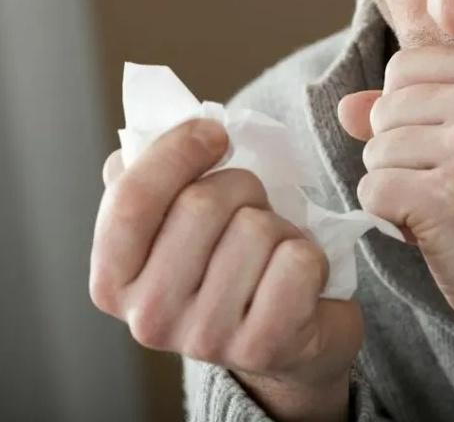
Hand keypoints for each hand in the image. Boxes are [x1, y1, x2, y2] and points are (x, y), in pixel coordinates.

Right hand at [90, 119, 358, 420]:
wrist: (289, 336)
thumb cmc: (231, 264)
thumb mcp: (180, 224)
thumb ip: (152, 182)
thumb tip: (144, 134)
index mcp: (114, 280)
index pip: (132, 199)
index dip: (176, 151)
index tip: (215, 133)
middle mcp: (149, 317)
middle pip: (201, 205)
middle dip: (243, 188)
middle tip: (254, 208)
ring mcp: (205, 338)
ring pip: (256, 230)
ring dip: (280, 226)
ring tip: (275, 251)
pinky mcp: (263, 347)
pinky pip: (297, 262)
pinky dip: (311, 255)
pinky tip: (301, 278)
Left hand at [338, 47, 453, 346]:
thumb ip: (412, 110)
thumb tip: (345, 106)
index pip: (403, 66)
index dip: (404, 112)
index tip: (444, 147)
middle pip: (385, 111)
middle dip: (399, 155)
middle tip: (448, 186)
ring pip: (375, 153)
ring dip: (396, 189)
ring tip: (443, 208)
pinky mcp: (442, 196)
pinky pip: (372, 191)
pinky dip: (389, 218)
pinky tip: (430, 229)